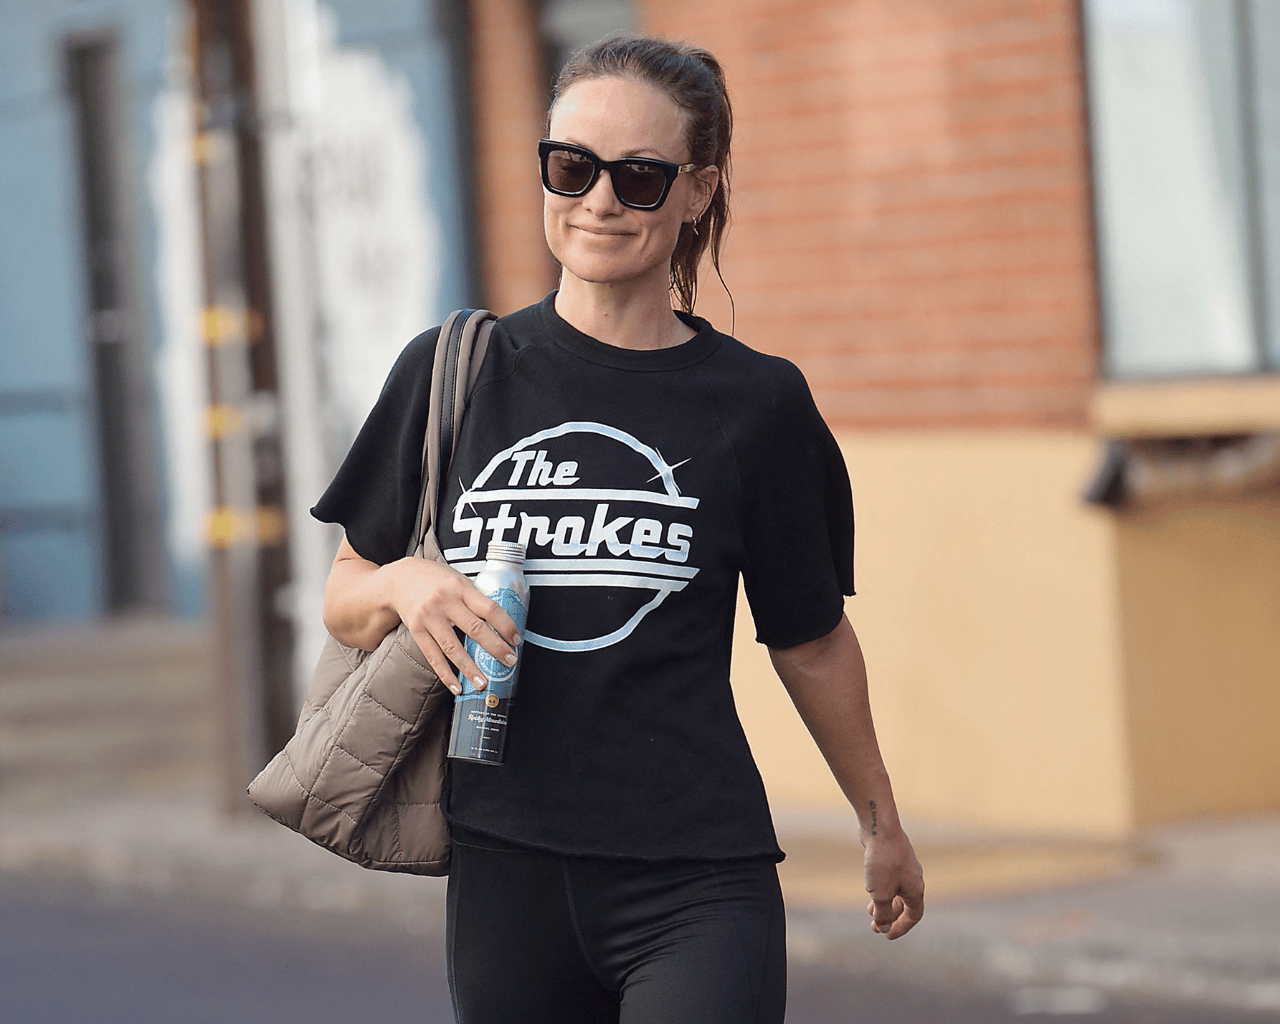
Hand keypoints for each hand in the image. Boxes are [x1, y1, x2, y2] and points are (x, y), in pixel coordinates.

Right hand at [388, 557, 521, 694]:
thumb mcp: (458, 579)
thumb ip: (475, 597)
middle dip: (495, 648)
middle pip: (474, 629)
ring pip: (453, 647)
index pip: (489, 608)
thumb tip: (500, 620)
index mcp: (460, 588)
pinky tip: (456, 686)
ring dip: (470, 668)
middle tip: (509, 661)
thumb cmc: (434, 578)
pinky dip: (445, 673)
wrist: (399, 578)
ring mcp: (429, 618)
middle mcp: (445, 602)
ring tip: (482, 682)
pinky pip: (433, 656)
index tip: (516, 639)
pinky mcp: (417, 631)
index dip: (505, 625)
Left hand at [863, 828, 924, 939]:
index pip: (913, 916)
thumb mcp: (880, 894)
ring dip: (884, 903)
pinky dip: (882, 889)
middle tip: (874, 927)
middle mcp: (913, 878)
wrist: (879, 828)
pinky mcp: (893, 858)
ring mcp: (904, 867)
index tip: (887, 936)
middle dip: (889, 917)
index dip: (901, 928)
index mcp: (916, 889)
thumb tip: (883, 928)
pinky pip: (890, 879)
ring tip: (869, 911)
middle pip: (905, 905)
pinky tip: (870, 888)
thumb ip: (883, 913)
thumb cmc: (883, 862)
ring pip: (896, 891)